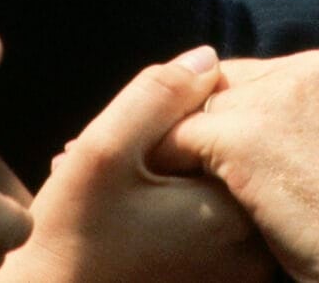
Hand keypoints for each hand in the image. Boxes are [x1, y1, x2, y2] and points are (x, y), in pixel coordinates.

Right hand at [0, 48, 269, 282]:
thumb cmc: (68, 236)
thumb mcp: (101, 152)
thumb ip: (157, 96)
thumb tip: (208, 58)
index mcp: (231, 214)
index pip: (241, 128)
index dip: (185, 114)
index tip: (135, 142)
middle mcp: (251, 249)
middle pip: (234, 158)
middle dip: (182, 142)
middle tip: (128, 166)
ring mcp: (242, 272)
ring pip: (221, 185)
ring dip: (179, 170)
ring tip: (127, 190)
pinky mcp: (224, 281)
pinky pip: (215, 219)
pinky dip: (181, 202)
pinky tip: (136, 213)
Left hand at [156, 51, 318, 282]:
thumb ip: (308, 127)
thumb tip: (265, 139)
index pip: (253, 76)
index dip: (231, 114)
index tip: (217, 155)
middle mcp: (305, 70)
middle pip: (222, 85)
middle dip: (205, 125)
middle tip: (186, 171)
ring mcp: (274, 99)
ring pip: (197, 110)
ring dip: (186, 149)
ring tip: (175, 187)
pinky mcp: (244, 135)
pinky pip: (178, 139)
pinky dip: (170, 167)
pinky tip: (172, 201)